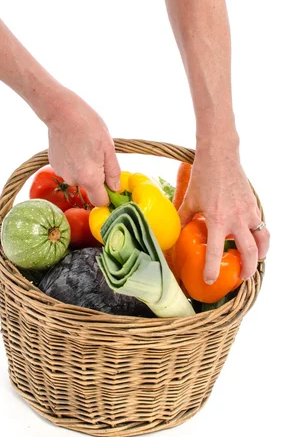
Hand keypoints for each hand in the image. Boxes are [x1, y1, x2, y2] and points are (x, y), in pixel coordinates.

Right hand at [46, 90, 120, 206]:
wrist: (62, 112)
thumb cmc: (89, 126)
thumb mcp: (109, 148)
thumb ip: (113, 173)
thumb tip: (116, 189)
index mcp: (90, 178)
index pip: (100, 201)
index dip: (108, 196)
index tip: (111, 184)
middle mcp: (73, 180)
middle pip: (89, 188)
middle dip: (96, 177)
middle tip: (98, 155)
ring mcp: (62, 173)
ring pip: (79, 178)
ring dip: (84, 168)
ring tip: (84, 148)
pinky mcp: (54, 165)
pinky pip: (69, 169)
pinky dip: (73, 162)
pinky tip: (74, 147)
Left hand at [178, 139, 269, 283]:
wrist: (220, 156)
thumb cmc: (203, 176)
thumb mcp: (189, 199)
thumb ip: (183, 217)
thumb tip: (173, 231)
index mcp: (217, 220)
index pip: (215, 251)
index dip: (212, 269)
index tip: (210, 281)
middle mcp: (236, 219)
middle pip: (249, 252)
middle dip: (247, 269)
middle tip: (241, 277)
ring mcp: (248, 212)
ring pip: (262, 240)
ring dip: (260, 254)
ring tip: (255, 262)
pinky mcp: (254, 205)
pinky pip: (261, 226)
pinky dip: (260, 236)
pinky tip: (254, 239)